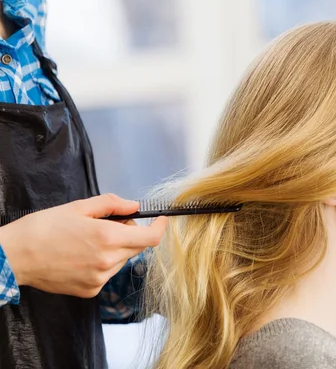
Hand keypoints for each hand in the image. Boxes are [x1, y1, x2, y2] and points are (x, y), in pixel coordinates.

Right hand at [0, 193, 167, 297]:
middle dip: (131, 233)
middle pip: (137, 247)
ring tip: (88, 241)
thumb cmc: (44, 228)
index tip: (160, 220)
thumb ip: (112, 205)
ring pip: (122, 260)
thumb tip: (134, 206)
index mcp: (108, 238)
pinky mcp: (90, 290)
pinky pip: (107, 274)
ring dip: (116, 249)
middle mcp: (108, 262)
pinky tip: (81, 256)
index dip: (160, 228)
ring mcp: (99, 279)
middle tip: (109, 223)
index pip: (150, 238)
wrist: (15, 256)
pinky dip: (103, 263)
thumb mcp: (79, 207)